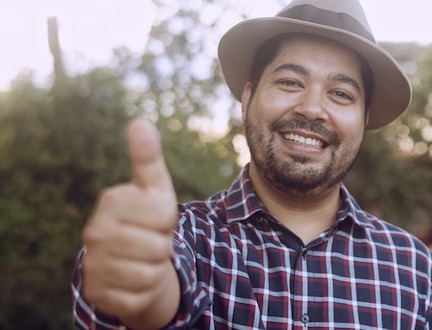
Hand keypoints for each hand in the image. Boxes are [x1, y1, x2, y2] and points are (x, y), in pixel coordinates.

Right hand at [81, 118, 179, 326]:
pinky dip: (146, 292)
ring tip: (144, 260)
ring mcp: (93, 264)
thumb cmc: (147, 222)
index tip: (157, 220)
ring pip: (150, 273)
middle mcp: (95, 232)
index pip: (165, 215)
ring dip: (155, 269)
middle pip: (159, 246)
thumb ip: (148, 158)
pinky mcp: (98, 295)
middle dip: (163, 247)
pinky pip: (140, 296)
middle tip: (150, 242)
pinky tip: (134, 282)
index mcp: (111, 201)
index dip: (169, 221)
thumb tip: (140, 122)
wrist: (131, 264)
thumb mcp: (154, 190)